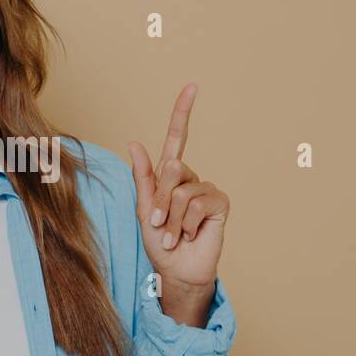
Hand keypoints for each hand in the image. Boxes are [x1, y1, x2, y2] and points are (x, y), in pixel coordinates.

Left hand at [128, 83, 229, 290]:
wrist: (175, 269)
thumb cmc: (158, 241)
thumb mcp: (142, 209)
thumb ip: (142, 177)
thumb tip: (134, 142)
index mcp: (168, 175)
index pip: (177, 137)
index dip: (183, 112)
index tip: (192, 87)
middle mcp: (189, 177)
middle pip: (170, 169)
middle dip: (158, 201)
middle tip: (157, 224)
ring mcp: (206, 188)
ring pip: (181, 191)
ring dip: (170, 220)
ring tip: (173, 234)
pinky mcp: (220, 203)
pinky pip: (197, 204)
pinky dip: (186, 224)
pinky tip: (189, 234)